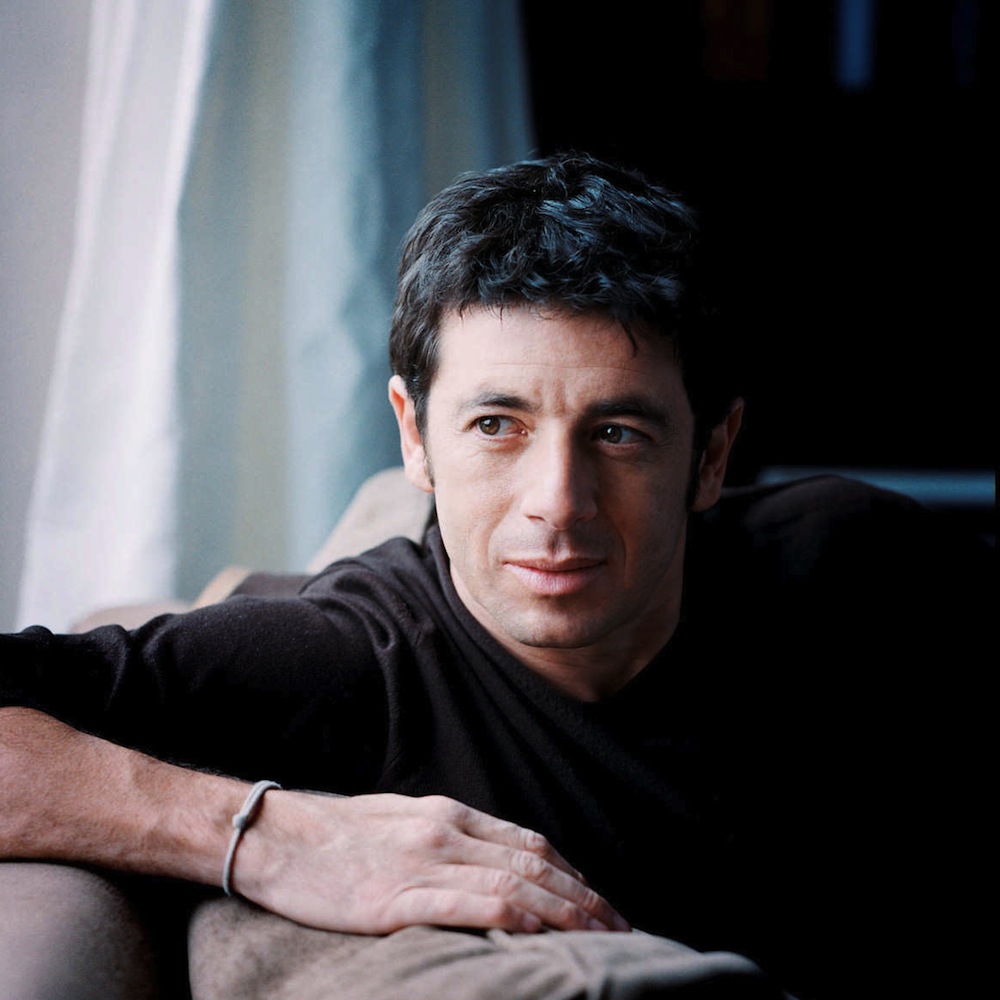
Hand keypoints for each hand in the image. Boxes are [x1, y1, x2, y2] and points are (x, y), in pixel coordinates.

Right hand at [234, 791, 629, 934]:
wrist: (276, 835)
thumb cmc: (334, 834)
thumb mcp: (401, 823)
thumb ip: (445, 839)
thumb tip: (485, 863)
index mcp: (448, 814)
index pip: (528, 842)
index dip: (571, 872)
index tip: (598, 899)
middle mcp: (447, 830)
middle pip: (533, 861)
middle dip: (583, 895)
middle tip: (619, 925)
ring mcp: (424, 860)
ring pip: (513, 881)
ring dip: (564, 910)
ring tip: (599, 936)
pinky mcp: (396, 896)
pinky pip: (466, 902)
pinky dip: (508, 914)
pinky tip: (536, 930)